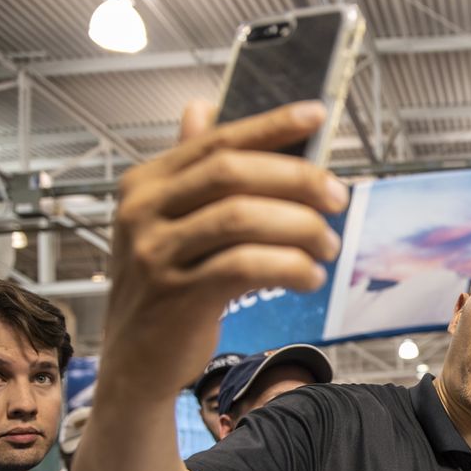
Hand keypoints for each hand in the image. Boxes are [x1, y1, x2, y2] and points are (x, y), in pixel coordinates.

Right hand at [101, 100, 348, 402]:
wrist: (134, 361)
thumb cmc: (162, 289)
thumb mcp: (165, 223)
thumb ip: (188, 171)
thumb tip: (201, 109)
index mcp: (145, 185)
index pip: (216, 141)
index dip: (270, 126)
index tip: (315, 116)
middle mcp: (144, 212)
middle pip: (232, 173)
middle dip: (296, 180)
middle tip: (336, 197)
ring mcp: (158, 253)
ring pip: (242, 219)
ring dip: (300, 228)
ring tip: (328, 244)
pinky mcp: (179, 295)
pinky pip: (245, 267)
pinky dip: (288, 267)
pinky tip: (308, 276)